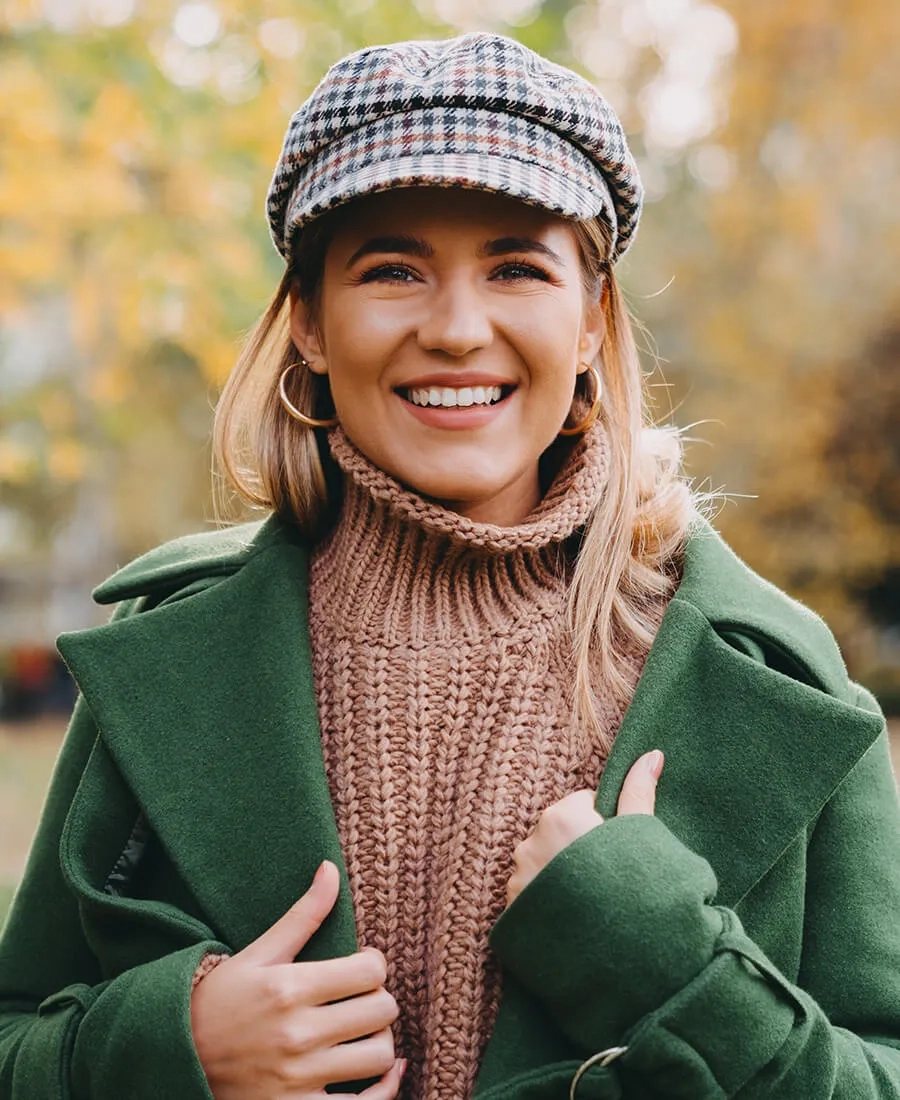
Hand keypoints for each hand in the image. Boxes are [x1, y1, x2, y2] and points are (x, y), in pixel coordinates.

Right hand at [190, 860, 404, 1098]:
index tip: (361, 965)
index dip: (374, 963)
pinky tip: (386, 1072)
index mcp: (290, 988)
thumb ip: (303, 914)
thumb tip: (331, 868)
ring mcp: (298, 1079)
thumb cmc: (221, 998)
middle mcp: (297, 1035)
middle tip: (362, 996)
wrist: (176, 1056)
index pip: (370, 971)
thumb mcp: (260, 952)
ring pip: (379, 1057)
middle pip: (382, 1011)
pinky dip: (384, 1091)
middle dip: (379, 998)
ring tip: (363, 1031)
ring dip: (380, 1041)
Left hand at [506, 750, 663, 906]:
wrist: (618, 963)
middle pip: (560, 832)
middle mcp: (530, 841)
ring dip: (562, 875)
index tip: (619, 854)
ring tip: (592, 904)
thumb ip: (639, 793)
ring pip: (544, 862)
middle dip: (581, 850)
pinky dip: (549, 900)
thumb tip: (652, 754)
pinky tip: (573, 919)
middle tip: (609, 881)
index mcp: (561, 816)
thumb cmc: (634, 892)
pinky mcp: (511, 910)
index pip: (583, 804)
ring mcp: (518, 877)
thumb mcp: (641, 837)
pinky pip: (531, 892)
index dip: (606, 828)